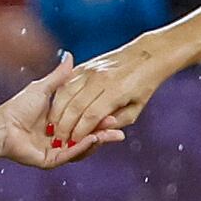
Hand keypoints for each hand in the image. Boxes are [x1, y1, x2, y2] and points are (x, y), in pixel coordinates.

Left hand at [0, 57, 115, 169]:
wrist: (0, 125)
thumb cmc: (18, 107)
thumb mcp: (45, 88)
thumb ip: (60, 76)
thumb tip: (69, 55)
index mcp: (62, 124)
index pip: (87, 121)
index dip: (102, 116)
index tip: (116, 109)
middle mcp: (61, 139)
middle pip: (89, 136)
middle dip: (105, 131)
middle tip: (121, 127)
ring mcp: (57, 152)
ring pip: (83, 148)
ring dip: (98, 140)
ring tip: (113, 133)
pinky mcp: (50, 161)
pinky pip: (70, 155)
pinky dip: (83, 147)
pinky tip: (94, 138)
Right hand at [43, 46, 169, 153]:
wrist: (146, 55)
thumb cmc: (144, 86)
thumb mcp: (135, 109)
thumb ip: (116, 122)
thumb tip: (95, 133)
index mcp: (117, 90)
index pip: (91, 115)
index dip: (80, 132)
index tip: (72, 145)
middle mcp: (100, 78)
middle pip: (75, 106)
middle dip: (65, 127)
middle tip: (59, 140)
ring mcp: (90, 70)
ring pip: (65, 94)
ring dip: (57, 114)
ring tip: (54, 128)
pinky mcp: (83, 66)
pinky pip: (64, 84)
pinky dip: (57, 99)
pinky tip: (56, 112)